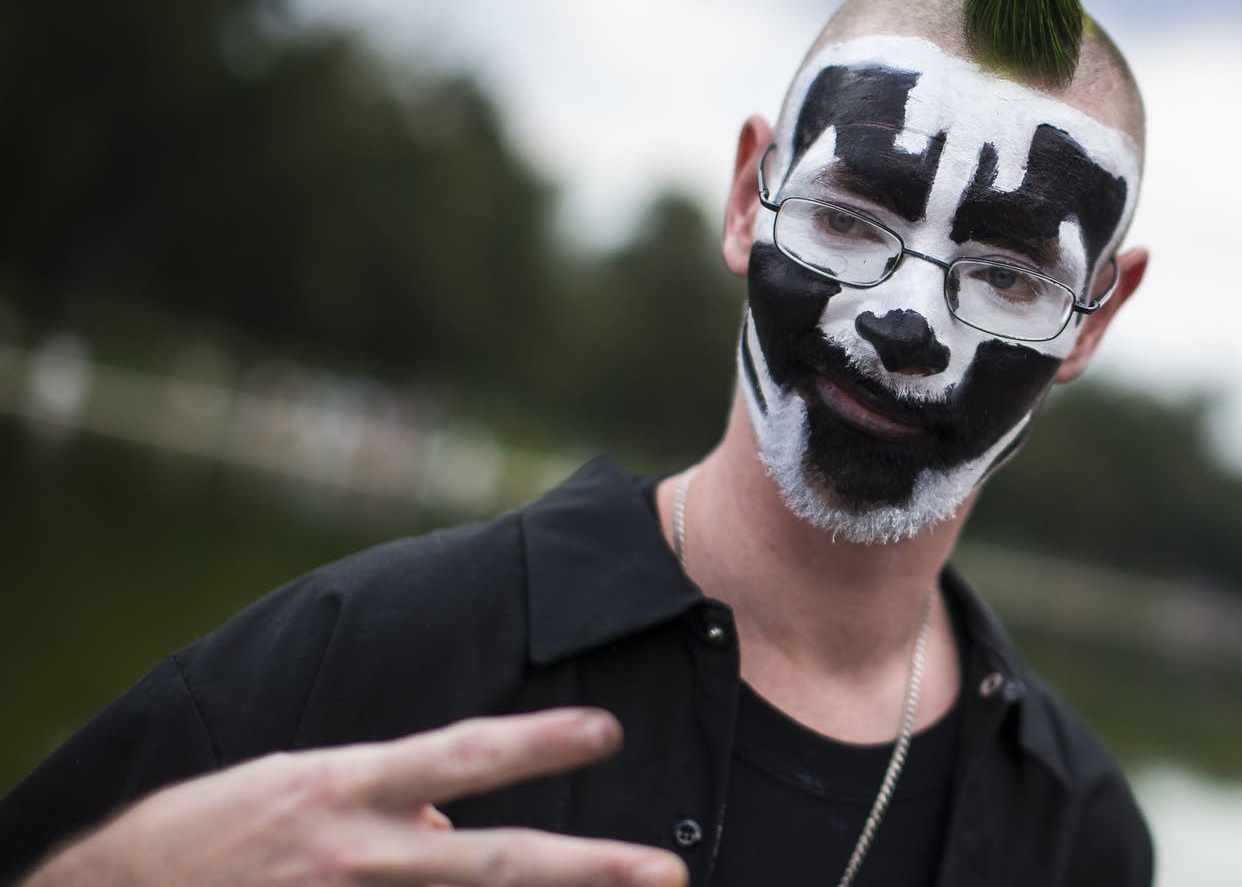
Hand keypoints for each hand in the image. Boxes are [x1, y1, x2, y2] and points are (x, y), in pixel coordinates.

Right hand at [25, 708, 686, 886]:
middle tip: (668, 876)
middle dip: (589, 872)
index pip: (462, 753)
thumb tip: (448, 817)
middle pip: (495, 863)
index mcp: (344, 786)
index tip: (606, 731)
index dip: (538, 740)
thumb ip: (385, 796)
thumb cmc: (211, 832)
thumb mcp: (298, 786)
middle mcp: (356, 853)